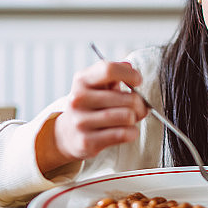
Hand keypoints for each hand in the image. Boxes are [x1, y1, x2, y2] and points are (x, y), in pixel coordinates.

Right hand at [36, 60, 148, 174]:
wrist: (68, 134)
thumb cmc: (91, 105)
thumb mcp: (96, 85)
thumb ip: (113, 74)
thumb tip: (129, 66)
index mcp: (81, 80)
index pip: (109, 70)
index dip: (130, 75)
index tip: (137, 81)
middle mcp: (78, 99)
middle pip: (127, 98)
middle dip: (140, 103)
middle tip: (138, 107)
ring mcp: (81, 121)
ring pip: (127, 116)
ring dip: (135, 118)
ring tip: (130, 119)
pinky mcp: (87, 141)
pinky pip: (123, 134)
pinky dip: (132, 133)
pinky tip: (127, 131)